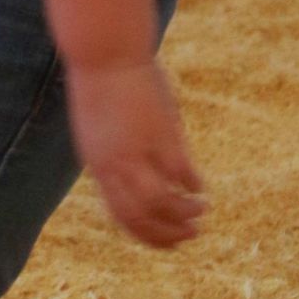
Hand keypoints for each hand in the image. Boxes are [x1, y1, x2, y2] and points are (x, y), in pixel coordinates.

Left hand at [65, 57, 206, 247]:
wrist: (104, 55)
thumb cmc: (100, 85)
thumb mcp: (98, 128)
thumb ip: (114, 154)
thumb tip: (129, 173)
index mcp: (98, 164)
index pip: (121, 215)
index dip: (146, 235)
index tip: (166, 243)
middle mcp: (114, 165)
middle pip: (142, 216)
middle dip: (168, 233)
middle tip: (190, 236)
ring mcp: (137, 152)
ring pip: (163, 202)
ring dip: (184, 214)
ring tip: (201, 213)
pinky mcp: (160, 135)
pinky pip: (180, 171)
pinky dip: (192, 185)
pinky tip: (200, 188)